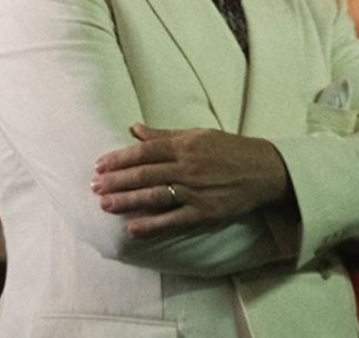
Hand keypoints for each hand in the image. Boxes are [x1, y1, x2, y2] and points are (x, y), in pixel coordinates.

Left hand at [91, 123, 290, 236]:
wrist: (264, 170)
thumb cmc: (229, 150)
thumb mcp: (198, 135)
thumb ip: (164, 135)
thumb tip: (134, 129)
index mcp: (186, 145)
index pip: (145, 151)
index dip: (120, 158)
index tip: (100, 165)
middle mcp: (189, 167)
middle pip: (146, 174)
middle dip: (117, 180)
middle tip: (94, 186)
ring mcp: (196, 191)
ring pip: (155, 196)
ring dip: (127, 201)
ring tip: (105, 205)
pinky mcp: (205, 212)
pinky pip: (174, 220)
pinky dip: (152, 225)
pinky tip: (132, 228)